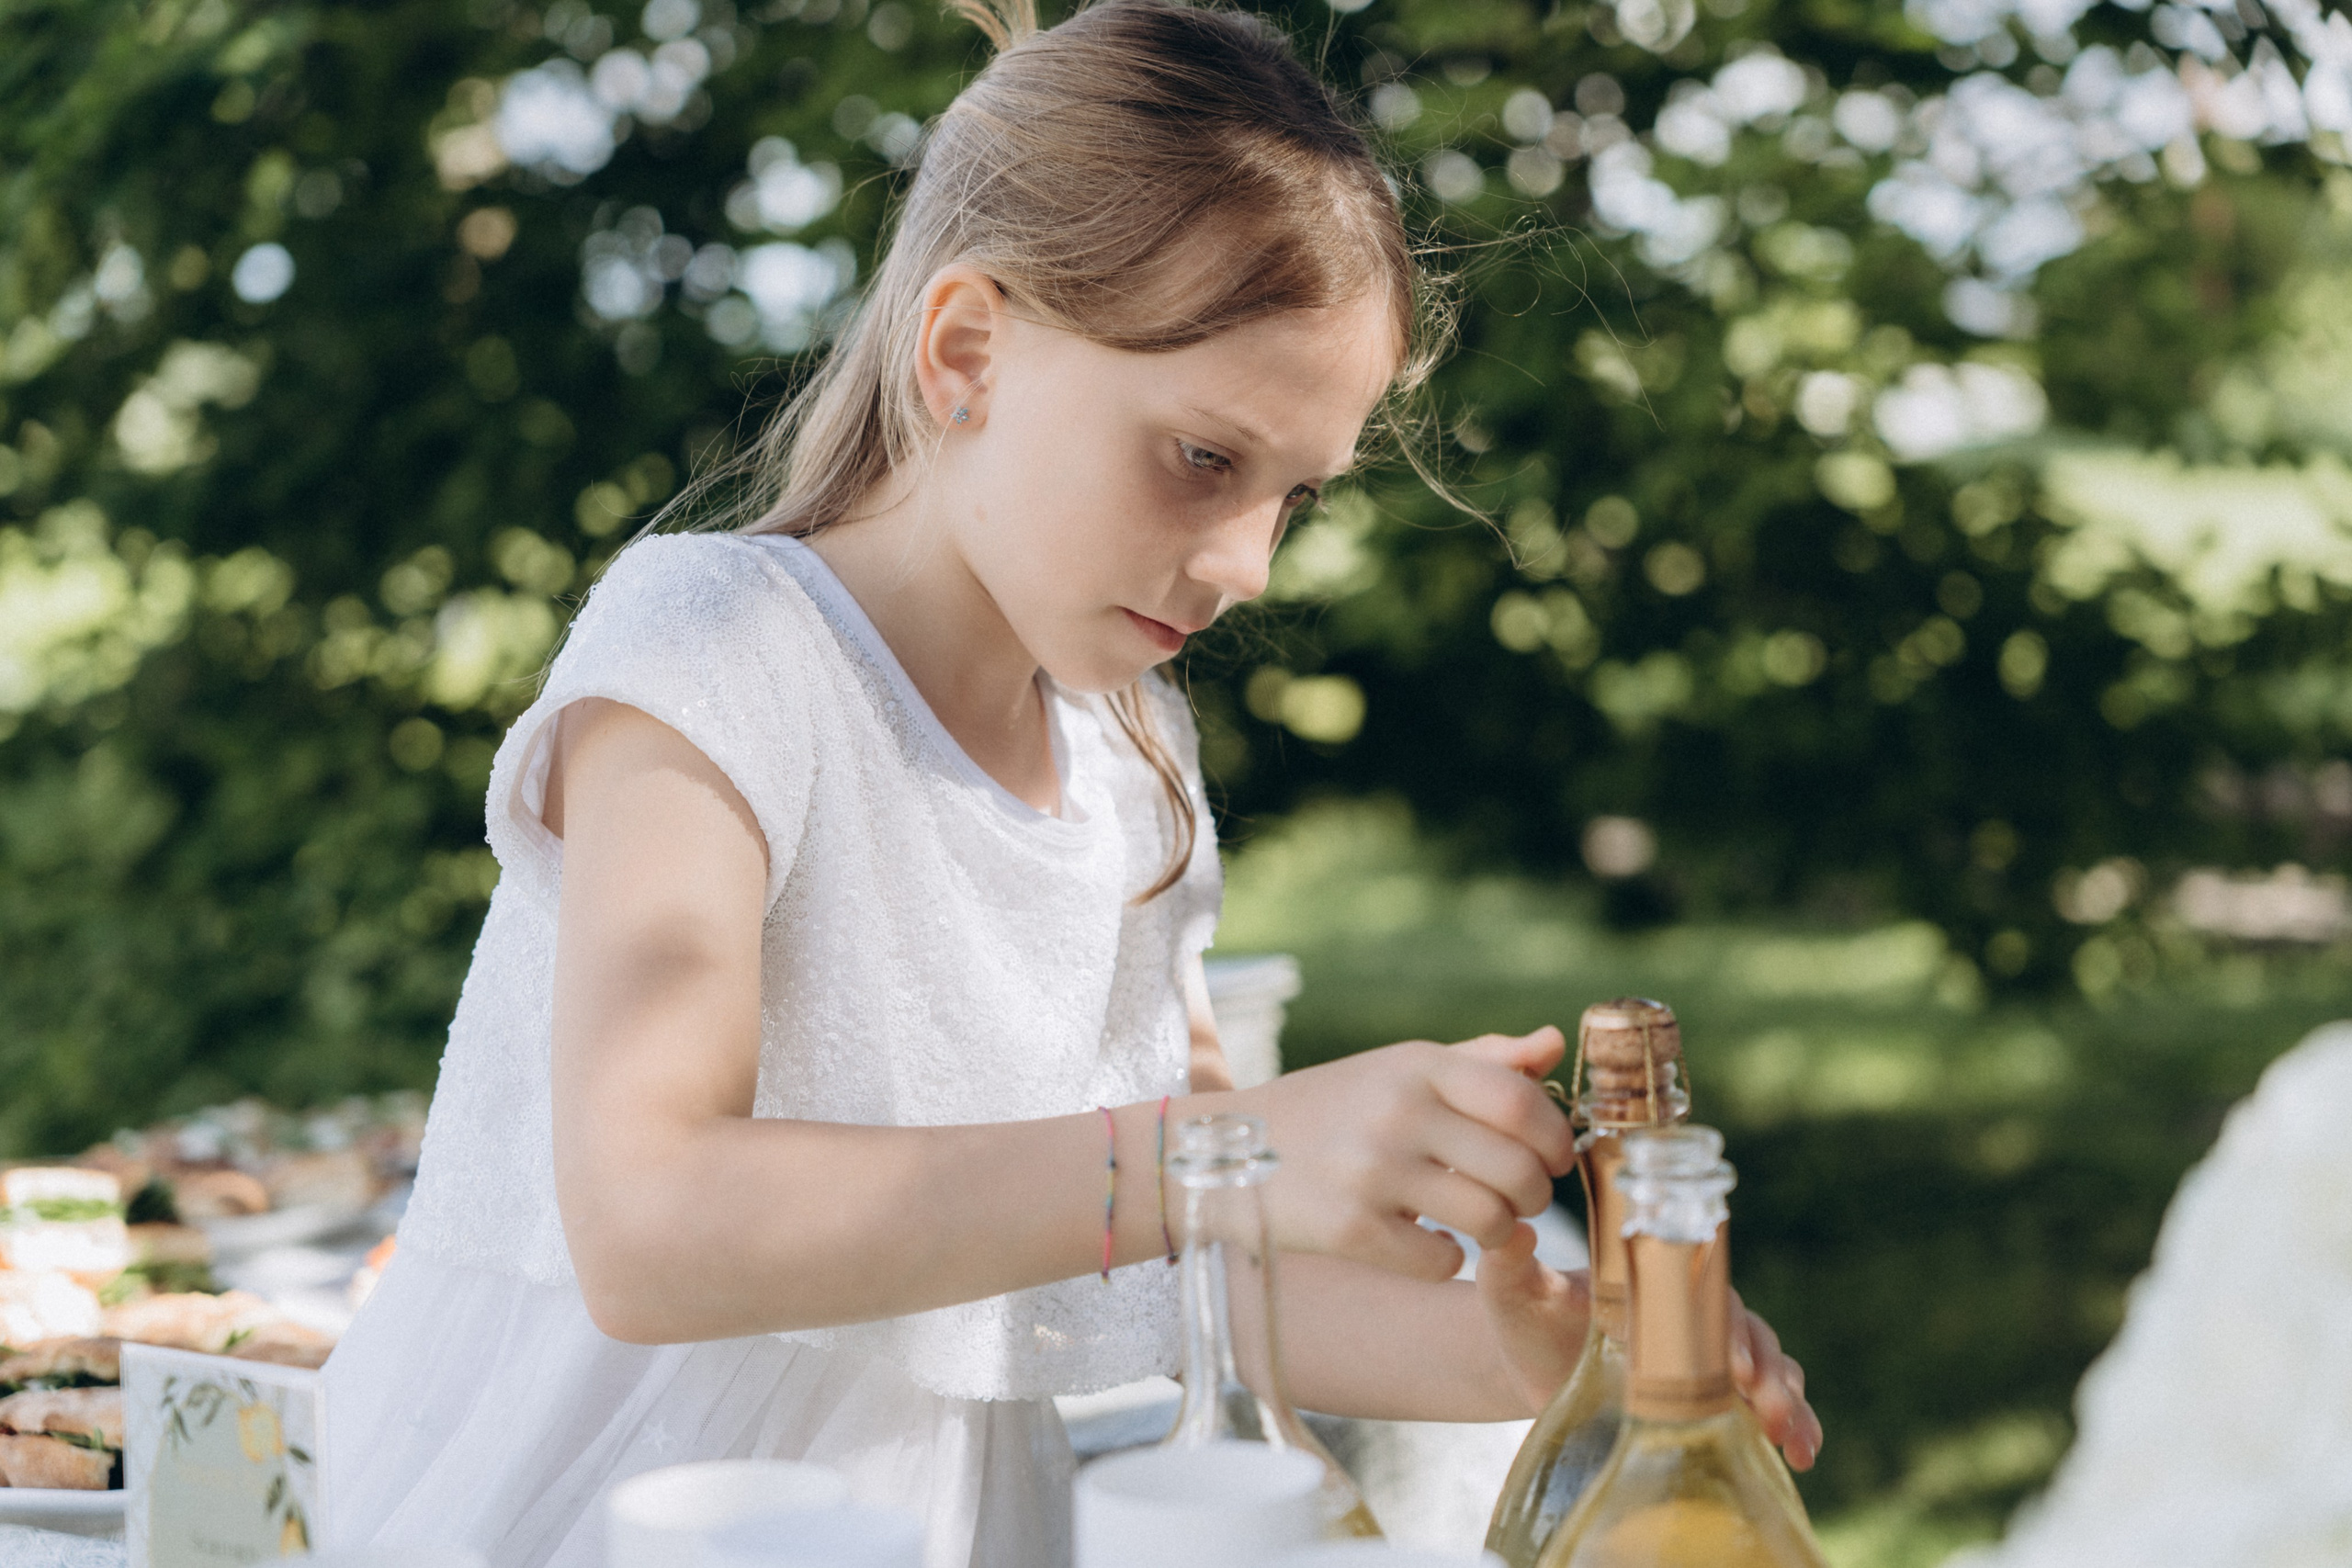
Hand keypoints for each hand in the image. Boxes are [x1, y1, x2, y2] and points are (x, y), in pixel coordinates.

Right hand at [1234, 1027, 1576, 1280]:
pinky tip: (1420, 1243)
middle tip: (1519, 1202)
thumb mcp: (1399, 1069)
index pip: (1521, 1100)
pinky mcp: (1348, 1228)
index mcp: (1416, 1065)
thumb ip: (1482, 1060)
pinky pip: (1442, 1262)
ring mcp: (1371, 1170)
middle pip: (1518, 1168)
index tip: (1554, 1160)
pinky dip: (1444, 1261)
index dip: (1556, 1138)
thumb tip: (1555, 1043)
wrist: (1223, 1152)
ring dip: (1497, 1234)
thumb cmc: (1332, 1109)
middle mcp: (1396, 1111)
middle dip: (1534, 1196)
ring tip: (1476, 1225)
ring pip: (1489, 1221)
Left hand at [1476, 1226, 1823, 1470]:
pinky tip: (1803, 1453)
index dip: (1722, 1324)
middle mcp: (1692, 1314)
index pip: (1703, 1292)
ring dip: (1787, 1398)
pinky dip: (1795, 1423)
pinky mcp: (1714, 1400)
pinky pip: (1768, 1406)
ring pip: (1769, 1366)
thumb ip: (1509, 1264)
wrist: (1532, 1363)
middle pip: (1747, 1332)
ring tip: (1789, 1437)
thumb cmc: (1526, 1317)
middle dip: (1765, 1369)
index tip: (1729, 1362)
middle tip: (1763, 1403)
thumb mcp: (1512, 1292)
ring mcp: (1709, 1358)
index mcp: (1655, 1280)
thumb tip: (1514, 1232)